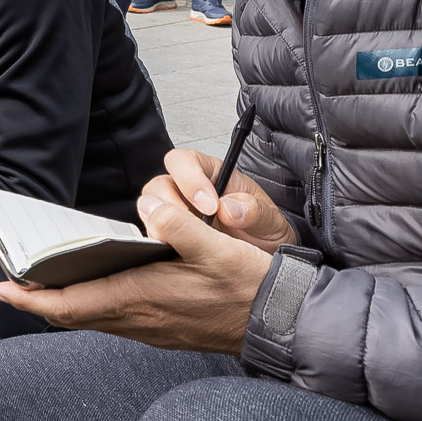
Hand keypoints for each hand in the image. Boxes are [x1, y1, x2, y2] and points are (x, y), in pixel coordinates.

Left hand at [0, 177, 275, 350]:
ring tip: (41, 284)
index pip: (70, 304)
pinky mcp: (161, 331)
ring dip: (63, 304)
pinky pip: (112, 321)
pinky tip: (93, 290)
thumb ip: (181, 226)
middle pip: (72, 314)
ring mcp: (149, 329)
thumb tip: (149, 205)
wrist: (280, 323)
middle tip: (10, 283)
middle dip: (38, 300)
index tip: (2, 286)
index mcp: (140, 298)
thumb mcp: (218, 248)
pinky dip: (90, 307)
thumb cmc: (249, 285)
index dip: (31, 297)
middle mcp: (138, 319)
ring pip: (91, 319)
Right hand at [160, 145, 295, 247]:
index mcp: (212, 174)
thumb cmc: (264, 231)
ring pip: (150, 208)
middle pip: (159, 184)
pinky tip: (176, 251)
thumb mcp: (271, 221)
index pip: (185, 161)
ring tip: (181, 241)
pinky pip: (153, 233)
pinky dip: (159, 241)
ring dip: (160, 224)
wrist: (264, 259)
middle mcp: (187, 190)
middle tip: (190, 227)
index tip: (209, 206)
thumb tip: (229, 208)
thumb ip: (254, 211)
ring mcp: (175, 213)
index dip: (190, 179)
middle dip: (169, 205)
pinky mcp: (167, 236)